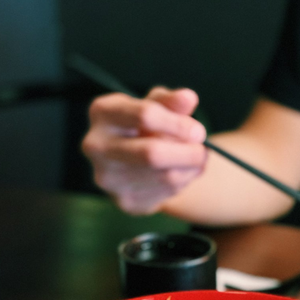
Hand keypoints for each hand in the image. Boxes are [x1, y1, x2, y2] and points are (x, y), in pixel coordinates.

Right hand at [82, 87, 207, 213]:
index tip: (199, 132)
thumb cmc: (144, 126)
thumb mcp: (155, 105)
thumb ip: (171, 102)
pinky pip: (166, 193)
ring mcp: (107, 177)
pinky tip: (182, 173)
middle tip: (203, 151)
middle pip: (152, 154)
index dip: (178, 124)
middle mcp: (97, 145)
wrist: (131, 163)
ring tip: (197, 160)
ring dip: (191, 169)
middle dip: (187, 153)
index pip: (145, 116)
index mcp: (103, 112)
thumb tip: (188, 98)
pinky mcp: (124, 201)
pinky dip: (183, 183)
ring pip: (165, 177)